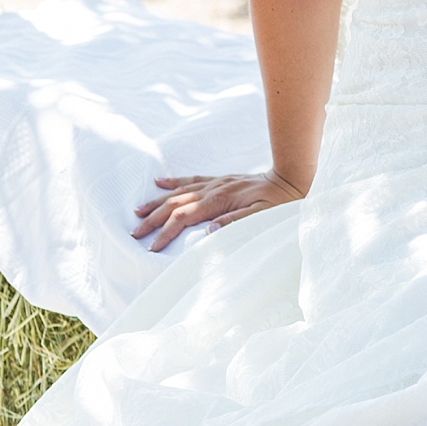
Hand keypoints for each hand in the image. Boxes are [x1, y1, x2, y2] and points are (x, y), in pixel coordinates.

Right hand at [130, 171, 304, 251]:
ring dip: (157, 202)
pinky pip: (191, 179)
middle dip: (153, 219)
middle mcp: (212, 190)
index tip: (152, 246)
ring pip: (178, 192)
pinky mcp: (219, 180)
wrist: (291, 179)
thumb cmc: (278, 204)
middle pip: (174, 204)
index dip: (165, 232)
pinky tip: (160, 182)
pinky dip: (174, 182)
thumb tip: (209, 231)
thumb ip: (235, 223)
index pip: (183, 218)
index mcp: (218, 201)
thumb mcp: (261, 218)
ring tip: (138, 211)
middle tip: (135, 232)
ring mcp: (214, 183)